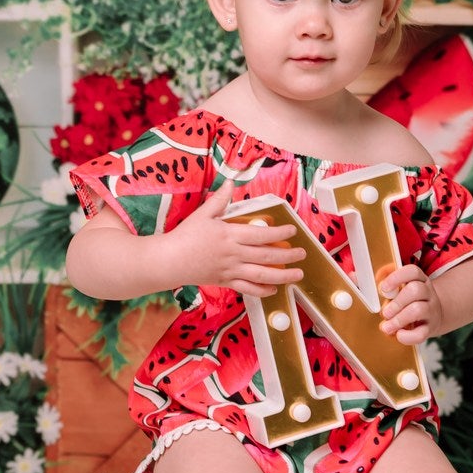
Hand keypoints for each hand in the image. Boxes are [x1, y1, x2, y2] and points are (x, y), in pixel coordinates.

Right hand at [169, 185, 308, 300]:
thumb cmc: (185, 236)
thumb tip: (231, 182)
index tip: (293, 231)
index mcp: (230, 235)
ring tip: (297, 274)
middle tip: (303, 253)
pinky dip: (262, 290)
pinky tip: (273, 289)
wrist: (169, 261)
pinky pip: (248, 289)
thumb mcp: (203, 214)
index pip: (261, 234)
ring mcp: (230, 270)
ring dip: (282, 276)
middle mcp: (234, 254)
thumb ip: (219, 199)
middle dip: (288, 255)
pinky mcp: (225, 282)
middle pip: (267, 256)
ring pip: (261, 275)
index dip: (280, 233)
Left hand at [378, 262, 441, 344]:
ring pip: (419, 309)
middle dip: (396, 302)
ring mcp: (430, 309)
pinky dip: (408, 336)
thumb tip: (352, 276)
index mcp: (417, 279)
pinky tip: (399, 335)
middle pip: (416, 290)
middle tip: (384, 312)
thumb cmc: (406, 301)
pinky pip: (422, 332)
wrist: (431, 317)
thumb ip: (374, 284)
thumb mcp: (395, 289)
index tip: (383, 288)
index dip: (397, 277)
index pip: (412, 271)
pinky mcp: (430, 327)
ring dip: (399, 319)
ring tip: (387, 326)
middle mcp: (426, 292)